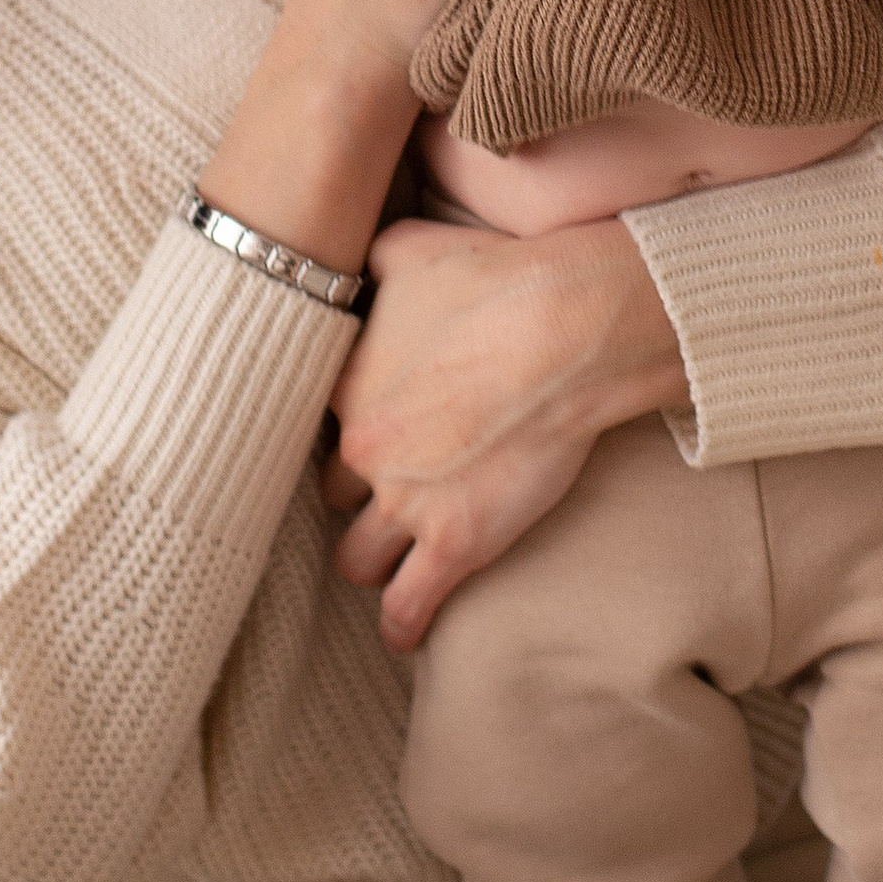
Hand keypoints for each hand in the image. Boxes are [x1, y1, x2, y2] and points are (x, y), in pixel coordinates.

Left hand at [322, 214, 689, 649]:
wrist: (564, 328)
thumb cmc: (496, 279)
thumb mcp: (412, 248)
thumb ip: (373, 262)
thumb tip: (363, 262)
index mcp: (344, 385)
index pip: (318, 423)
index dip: (348, 424)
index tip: (368, 425)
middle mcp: (362, 452)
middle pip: (334, 493)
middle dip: (358, 491)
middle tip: (388, 486)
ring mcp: (406, 505)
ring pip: (356, 558)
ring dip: (370, 559)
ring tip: (386, 563)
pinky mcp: (456, 544)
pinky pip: (409, 606)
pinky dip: (403, 623)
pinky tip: (403, 633)